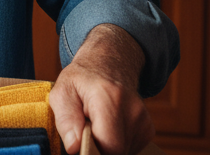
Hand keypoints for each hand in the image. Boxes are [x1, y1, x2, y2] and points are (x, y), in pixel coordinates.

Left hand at [49, 24, 153, 154]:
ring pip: (123, 151)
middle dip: (98, 147)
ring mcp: (143, 120)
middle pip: (117, 150)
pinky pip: (130, 147)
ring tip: (96, 124)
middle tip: (85, 130)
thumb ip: (65, 120)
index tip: (81, 142)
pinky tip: (108, 126)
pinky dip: (116, 142)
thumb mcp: (61, 92)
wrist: (108, 64)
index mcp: (109, 98)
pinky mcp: (147, 128)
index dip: (93, 150)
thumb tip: (74, 148)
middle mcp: (132, 110)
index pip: (110, 144)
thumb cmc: (81, 79)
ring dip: (106, 144)